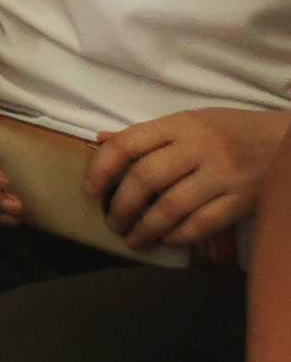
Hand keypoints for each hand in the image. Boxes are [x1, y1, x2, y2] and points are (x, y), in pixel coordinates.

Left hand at [90, 108, 288, 252]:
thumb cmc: (230, 129)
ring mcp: (223, 175)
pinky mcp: (243, 199)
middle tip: (111, 223)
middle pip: (146, 178)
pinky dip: (181, 235)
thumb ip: (146, 134)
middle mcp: (199, 148)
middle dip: (121, 205)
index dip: (102, 168)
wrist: (286, 141)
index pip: (128, 143)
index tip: (89, 190)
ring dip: (146, 227)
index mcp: (180, 124)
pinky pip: (205, 222)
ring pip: (173, 205)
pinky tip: (168, 240)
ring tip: (132, 239)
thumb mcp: (188, 121)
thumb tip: (101, 141)